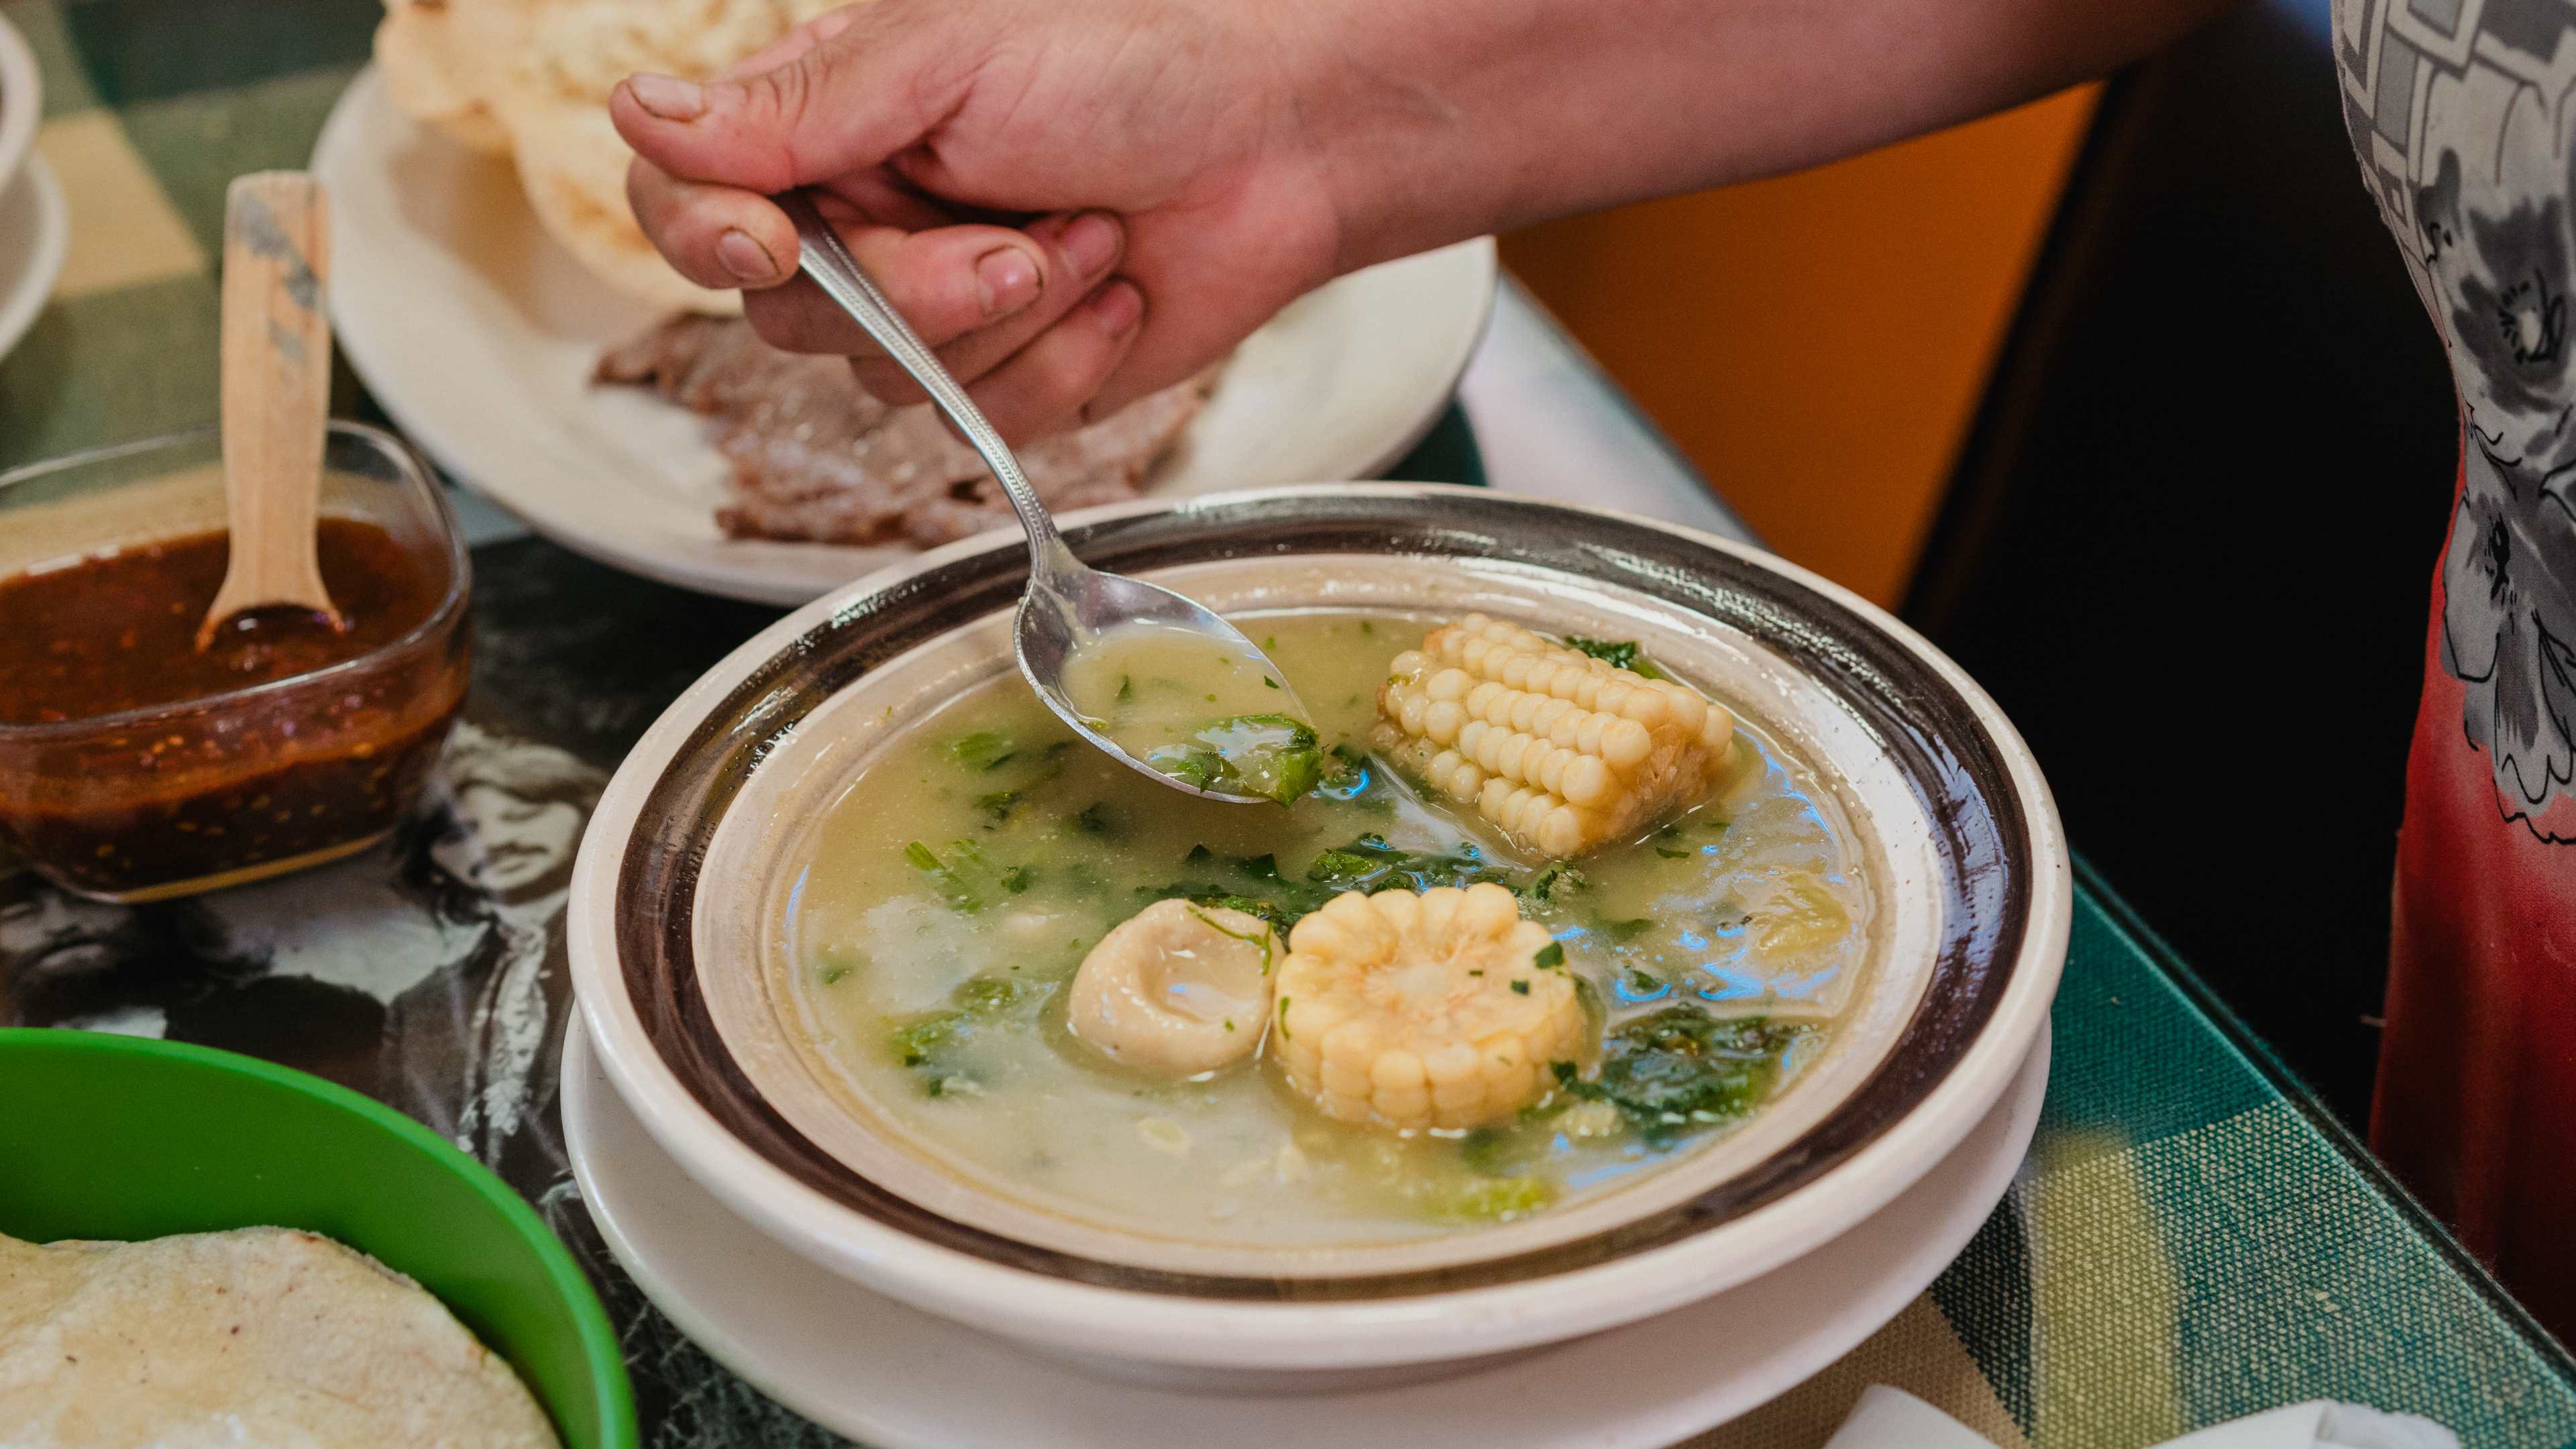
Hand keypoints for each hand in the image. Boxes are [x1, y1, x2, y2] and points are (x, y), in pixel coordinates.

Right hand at [612, 0, 1351, 442]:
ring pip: (891, 383)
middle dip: (912, 292)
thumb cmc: (1135, 61)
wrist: (1285, 140)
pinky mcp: (1011, 378)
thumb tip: (636, 113)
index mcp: (826, 125)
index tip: (774, 245)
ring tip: (1089, 233)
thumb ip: (798, 108)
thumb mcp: (950, 56)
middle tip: (1012, 235)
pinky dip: (1063, 361)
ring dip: (1008, 319)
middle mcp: (863, 224)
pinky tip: (1117, 290)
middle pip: (789, 317)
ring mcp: (936, 311)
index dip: (708, 240)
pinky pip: (983, 423)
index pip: (685, 200)